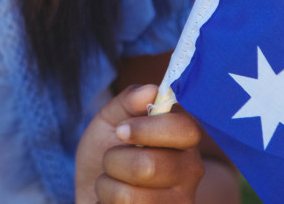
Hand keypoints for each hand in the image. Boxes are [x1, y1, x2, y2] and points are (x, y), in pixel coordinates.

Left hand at [75, 84, 204, 202]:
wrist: (93, 193)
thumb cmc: (108, 152)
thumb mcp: (111, 120)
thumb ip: (128, 101)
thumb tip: (150, 90)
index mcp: (184, 139)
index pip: (185, 130)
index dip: (148, 129)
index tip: (121, 130)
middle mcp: (190, 172)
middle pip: (149, 166)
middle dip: (115, 160)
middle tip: (112, 160)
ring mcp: (178, 203)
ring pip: (130, 196)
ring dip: (107, 186)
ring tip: (113, 183)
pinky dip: (106, 203)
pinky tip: (115, 202)